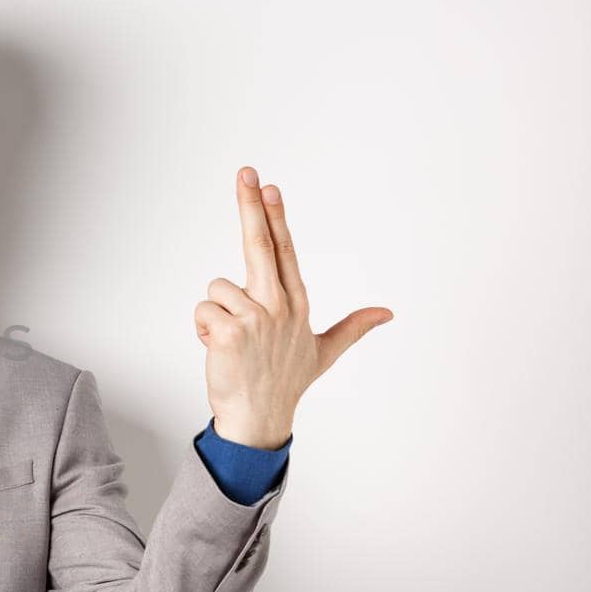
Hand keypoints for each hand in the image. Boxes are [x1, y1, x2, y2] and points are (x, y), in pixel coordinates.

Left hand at [194, 166, 392, 448]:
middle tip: (246, 172)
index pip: (285, 250)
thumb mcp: (323, 352)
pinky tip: (218, 350)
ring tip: (230, 342)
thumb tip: (387, 313)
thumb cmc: (284, 382)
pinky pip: (203, 310)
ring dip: (215, 313)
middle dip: (253, 206)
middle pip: (260, 244)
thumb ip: (353, 328)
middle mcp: (280, 306)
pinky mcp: (231, 330)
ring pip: (217, 288)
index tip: (270, 186)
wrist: (258, 419)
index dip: (276, 217)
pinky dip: (203, 328)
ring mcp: (257, 317)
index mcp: (297, 303)